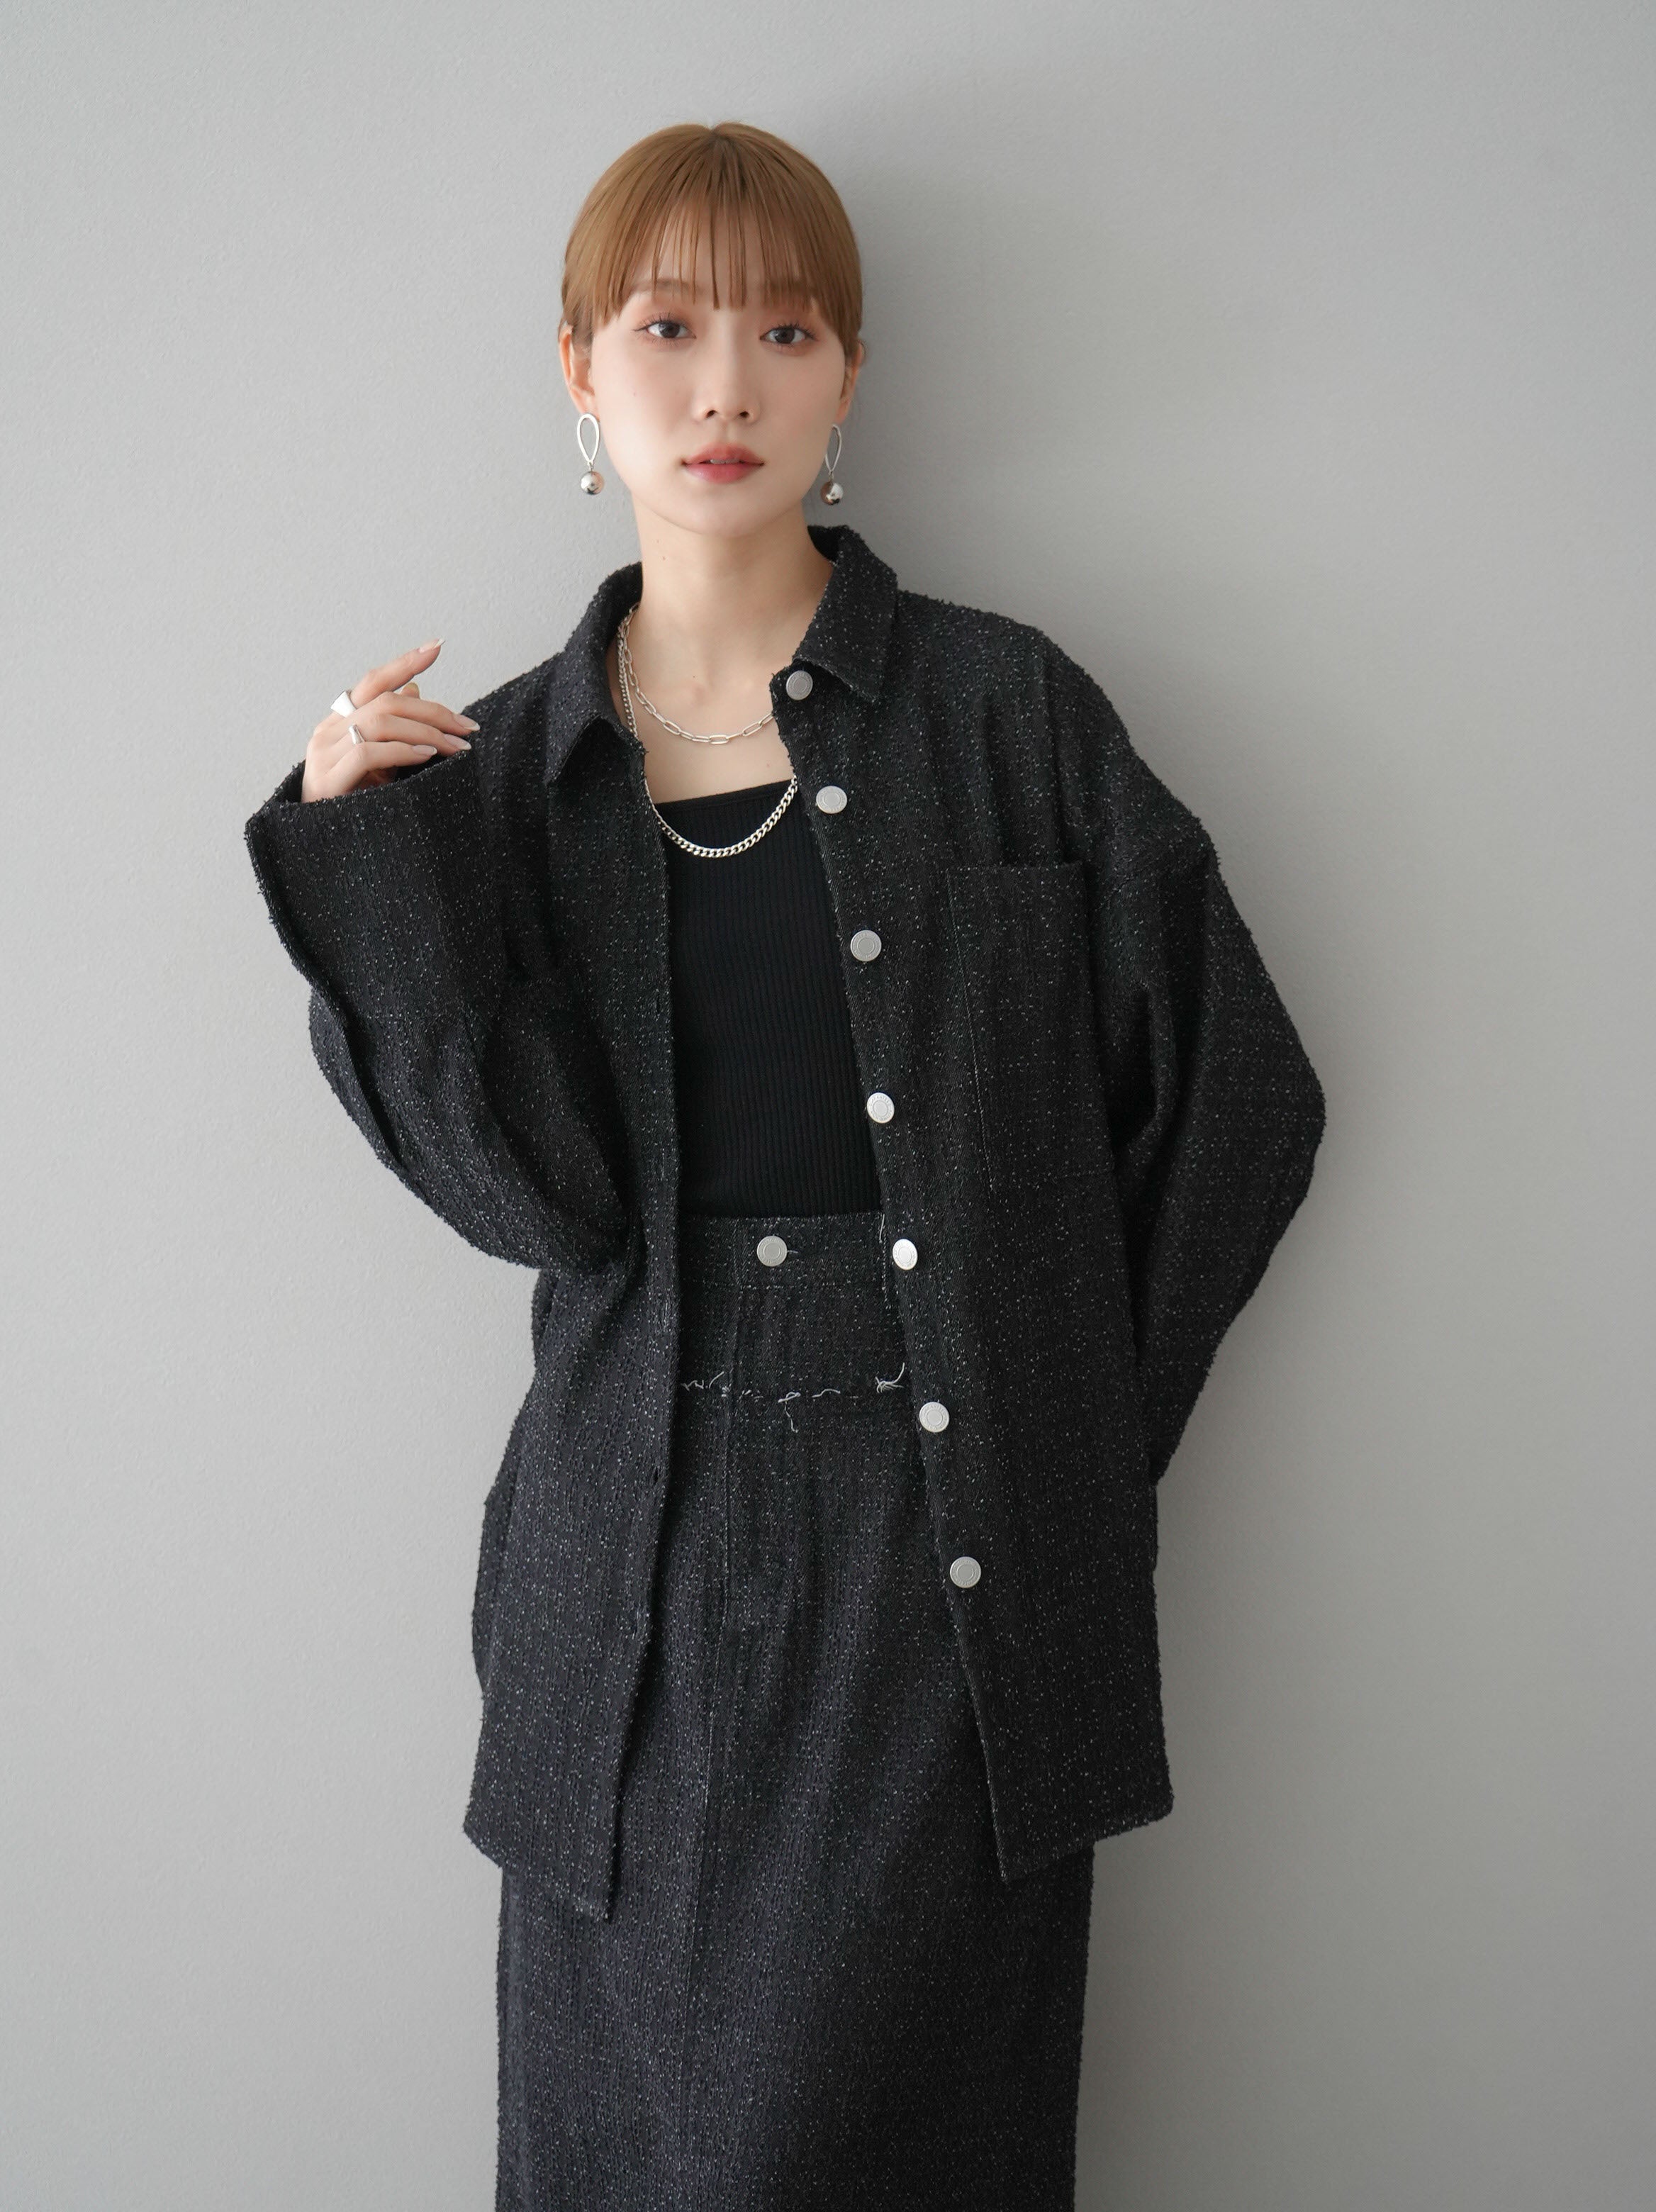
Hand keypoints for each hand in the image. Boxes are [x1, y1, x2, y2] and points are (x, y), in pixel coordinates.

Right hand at [301, 642, 477, 800]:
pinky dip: (402, 751)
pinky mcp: (327, 779)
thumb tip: (416, 690)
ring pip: (380, 722)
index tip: (438, 646)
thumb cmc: (356, 806)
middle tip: (467, 728)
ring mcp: (324, 753)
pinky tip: (426, 757)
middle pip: (385, 701)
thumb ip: (396, 730)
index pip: (373, 681)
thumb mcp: (381, 764)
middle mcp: (327, 730)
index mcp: (339, 721)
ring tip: (455, 747)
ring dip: (426, 732)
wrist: (323, 849)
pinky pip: (368, 752)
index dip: (405, 662)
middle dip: (433, 711)